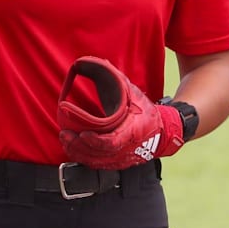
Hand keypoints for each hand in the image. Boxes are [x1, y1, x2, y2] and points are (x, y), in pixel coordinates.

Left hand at [57, 56, 185, 169]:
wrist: (163, 133)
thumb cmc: (145, 111)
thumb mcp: (133, 93)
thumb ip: (116, 79)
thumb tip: (98, 62)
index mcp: (133, 132)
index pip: (112, 142)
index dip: (96, 141)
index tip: (82, 134)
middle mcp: (127, 149)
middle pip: (99, 154)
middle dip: (79, 146)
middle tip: (64, 134)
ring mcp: (122, 159)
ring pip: (96, 162)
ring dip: (78, 152)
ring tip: (65, 139)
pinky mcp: (117, 164)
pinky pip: (97, 165)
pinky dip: (83, 158)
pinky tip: (72, 148)